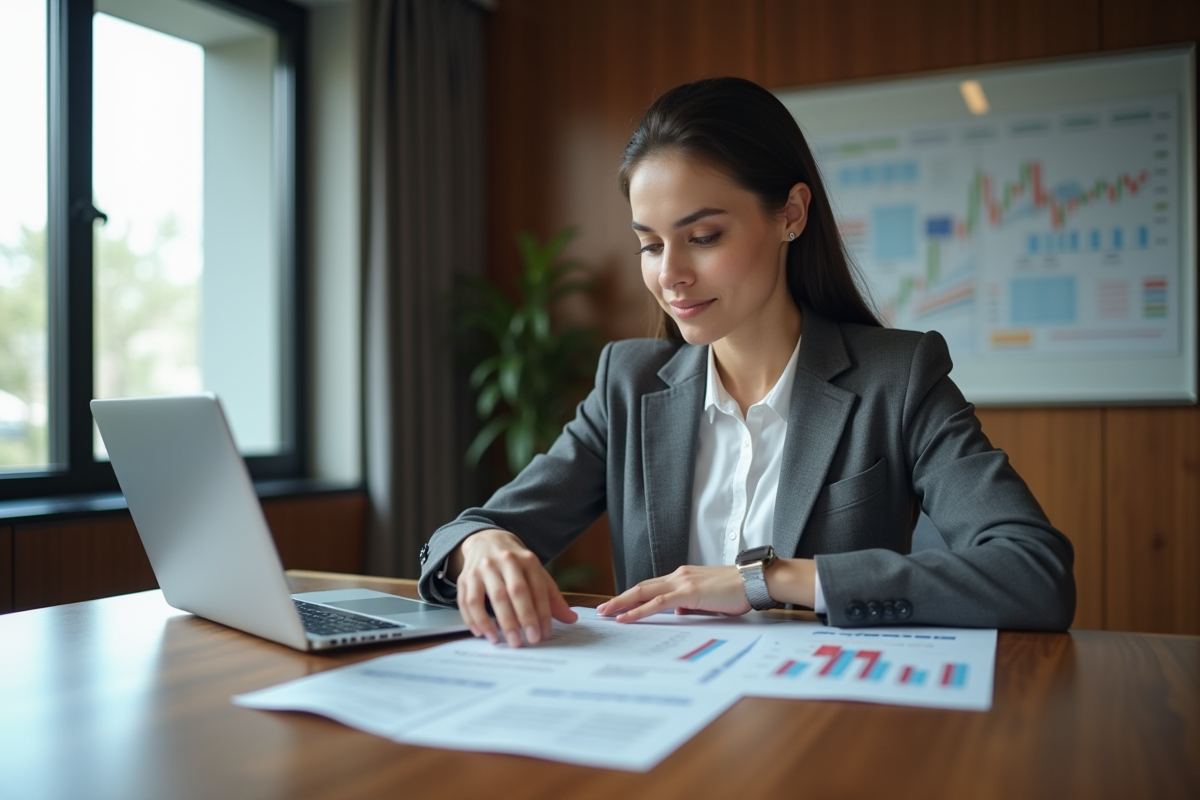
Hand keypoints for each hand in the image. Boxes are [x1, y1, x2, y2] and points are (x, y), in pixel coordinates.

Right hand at [451, 529, 577, 646]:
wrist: (487, 540)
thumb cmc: (516, 564)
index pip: (537, 589)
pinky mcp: (465, 577)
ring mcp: (483, 568)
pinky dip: (473, 619)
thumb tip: (572, 619)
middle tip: (525, 641)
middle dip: (521, 619)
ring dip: (495, 622)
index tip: (543, 635)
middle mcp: (505, 561)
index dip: (541, 614)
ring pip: (489, 597)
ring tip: (502, 641)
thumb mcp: (536, 574)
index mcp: (527, 560)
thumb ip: (552, 597)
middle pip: (514, 592)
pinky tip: (481, 633)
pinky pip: (467, 600)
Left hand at [595, 565, 750, 622]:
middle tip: (601, 610)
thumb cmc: (737, 591)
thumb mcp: (708, 599)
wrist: (756, 581)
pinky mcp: (688, 591)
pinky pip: (657, 603)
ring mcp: (682, 582)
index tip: (617, 605)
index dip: (632, 596)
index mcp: (683, 577)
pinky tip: (626, 617)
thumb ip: (690, 604)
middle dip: (619, 599)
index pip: (651, 587)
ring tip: (605, 613)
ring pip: (644, 592)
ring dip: (622, 603)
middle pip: (641, 587)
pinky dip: (638, 610)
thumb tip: (677, 613)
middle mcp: (678, 576)